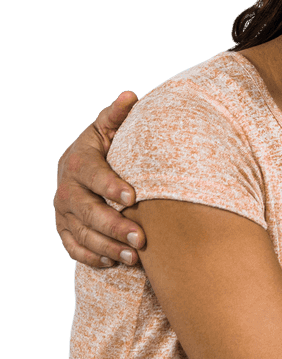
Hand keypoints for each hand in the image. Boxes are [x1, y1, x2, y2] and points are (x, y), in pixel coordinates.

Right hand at [54, 91, 144, 267]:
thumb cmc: (107, 144)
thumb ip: (119, 114)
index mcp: (78, 160)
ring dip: (108, 247)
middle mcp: (66, 188)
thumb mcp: (110, 127)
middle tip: (141, 237)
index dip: (110, 186)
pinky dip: (92, 258)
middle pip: (87, 211)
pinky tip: (115, 263)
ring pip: (82, 234)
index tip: (133, 197)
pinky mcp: (63, 230)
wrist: (83, 166)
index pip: (92, 175)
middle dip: (114, 226)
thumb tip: (131, 95)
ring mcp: (62, 212)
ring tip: (135, 257)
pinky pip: (73, 249)